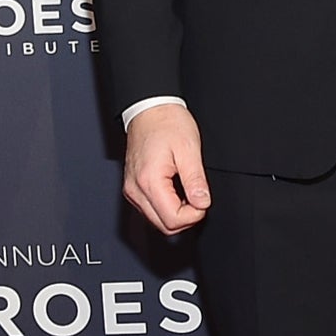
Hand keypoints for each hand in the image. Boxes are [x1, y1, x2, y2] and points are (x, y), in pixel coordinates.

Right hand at [122, 104, 211, 235]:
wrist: (149, 109)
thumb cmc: (167, 123)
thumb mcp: (189, 149)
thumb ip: (196, 180)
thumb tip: (202, 203)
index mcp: (149, 181)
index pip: (172, 219)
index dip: (194, 214)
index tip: (203, 199)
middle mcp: (135, 189)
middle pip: (163, 226)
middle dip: (186, 218)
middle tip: (198, 197)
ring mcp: (132, 190)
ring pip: (156, 221)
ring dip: (176, 214)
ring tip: (188, 192)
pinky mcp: (133, 188)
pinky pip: (151, 209)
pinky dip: (166, 207)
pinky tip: (177, 192)